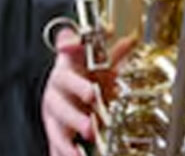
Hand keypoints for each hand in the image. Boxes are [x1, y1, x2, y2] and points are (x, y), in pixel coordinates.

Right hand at [42, 27, 134, 155]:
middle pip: (59, 107)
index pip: (67, 75)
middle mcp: (55, 95)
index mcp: (64, 74)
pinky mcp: (55, 134)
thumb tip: (130, 40)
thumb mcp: (97, 63)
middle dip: (74, 118)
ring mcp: (53, 117)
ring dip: (66, 144)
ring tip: (78, 155)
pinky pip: (55, 147)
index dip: (76, 88)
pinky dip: (61, 154)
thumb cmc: (82, 76)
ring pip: (56, 130)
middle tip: (90, 127)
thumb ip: (112, 53)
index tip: (90, 93)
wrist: (70, 90)